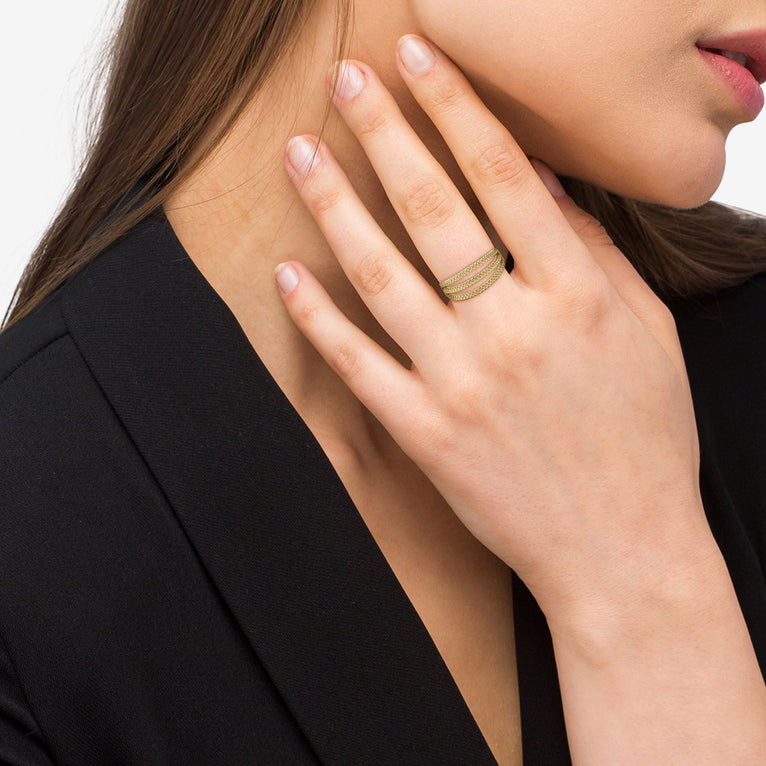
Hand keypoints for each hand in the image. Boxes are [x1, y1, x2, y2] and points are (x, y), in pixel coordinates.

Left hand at [275, 35, 711, 627]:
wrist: (623, 551)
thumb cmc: (644, 443)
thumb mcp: (649, 334)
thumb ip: (596, 254)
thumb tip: (547, 185)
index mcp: (577, 294)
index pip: (505, 173)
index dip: (456, 105)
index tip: (419, 57)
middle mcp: (514, 330)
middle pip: (434, 207)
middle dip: (384, 131)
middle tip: (346, 79)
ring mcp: (462, 383)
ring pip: (382, 275)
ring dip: (335, 207)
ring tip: (300, 154)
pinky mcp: (426, 435)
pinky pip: (359, 366)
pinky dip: (317, 319)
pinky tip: (286, 274)